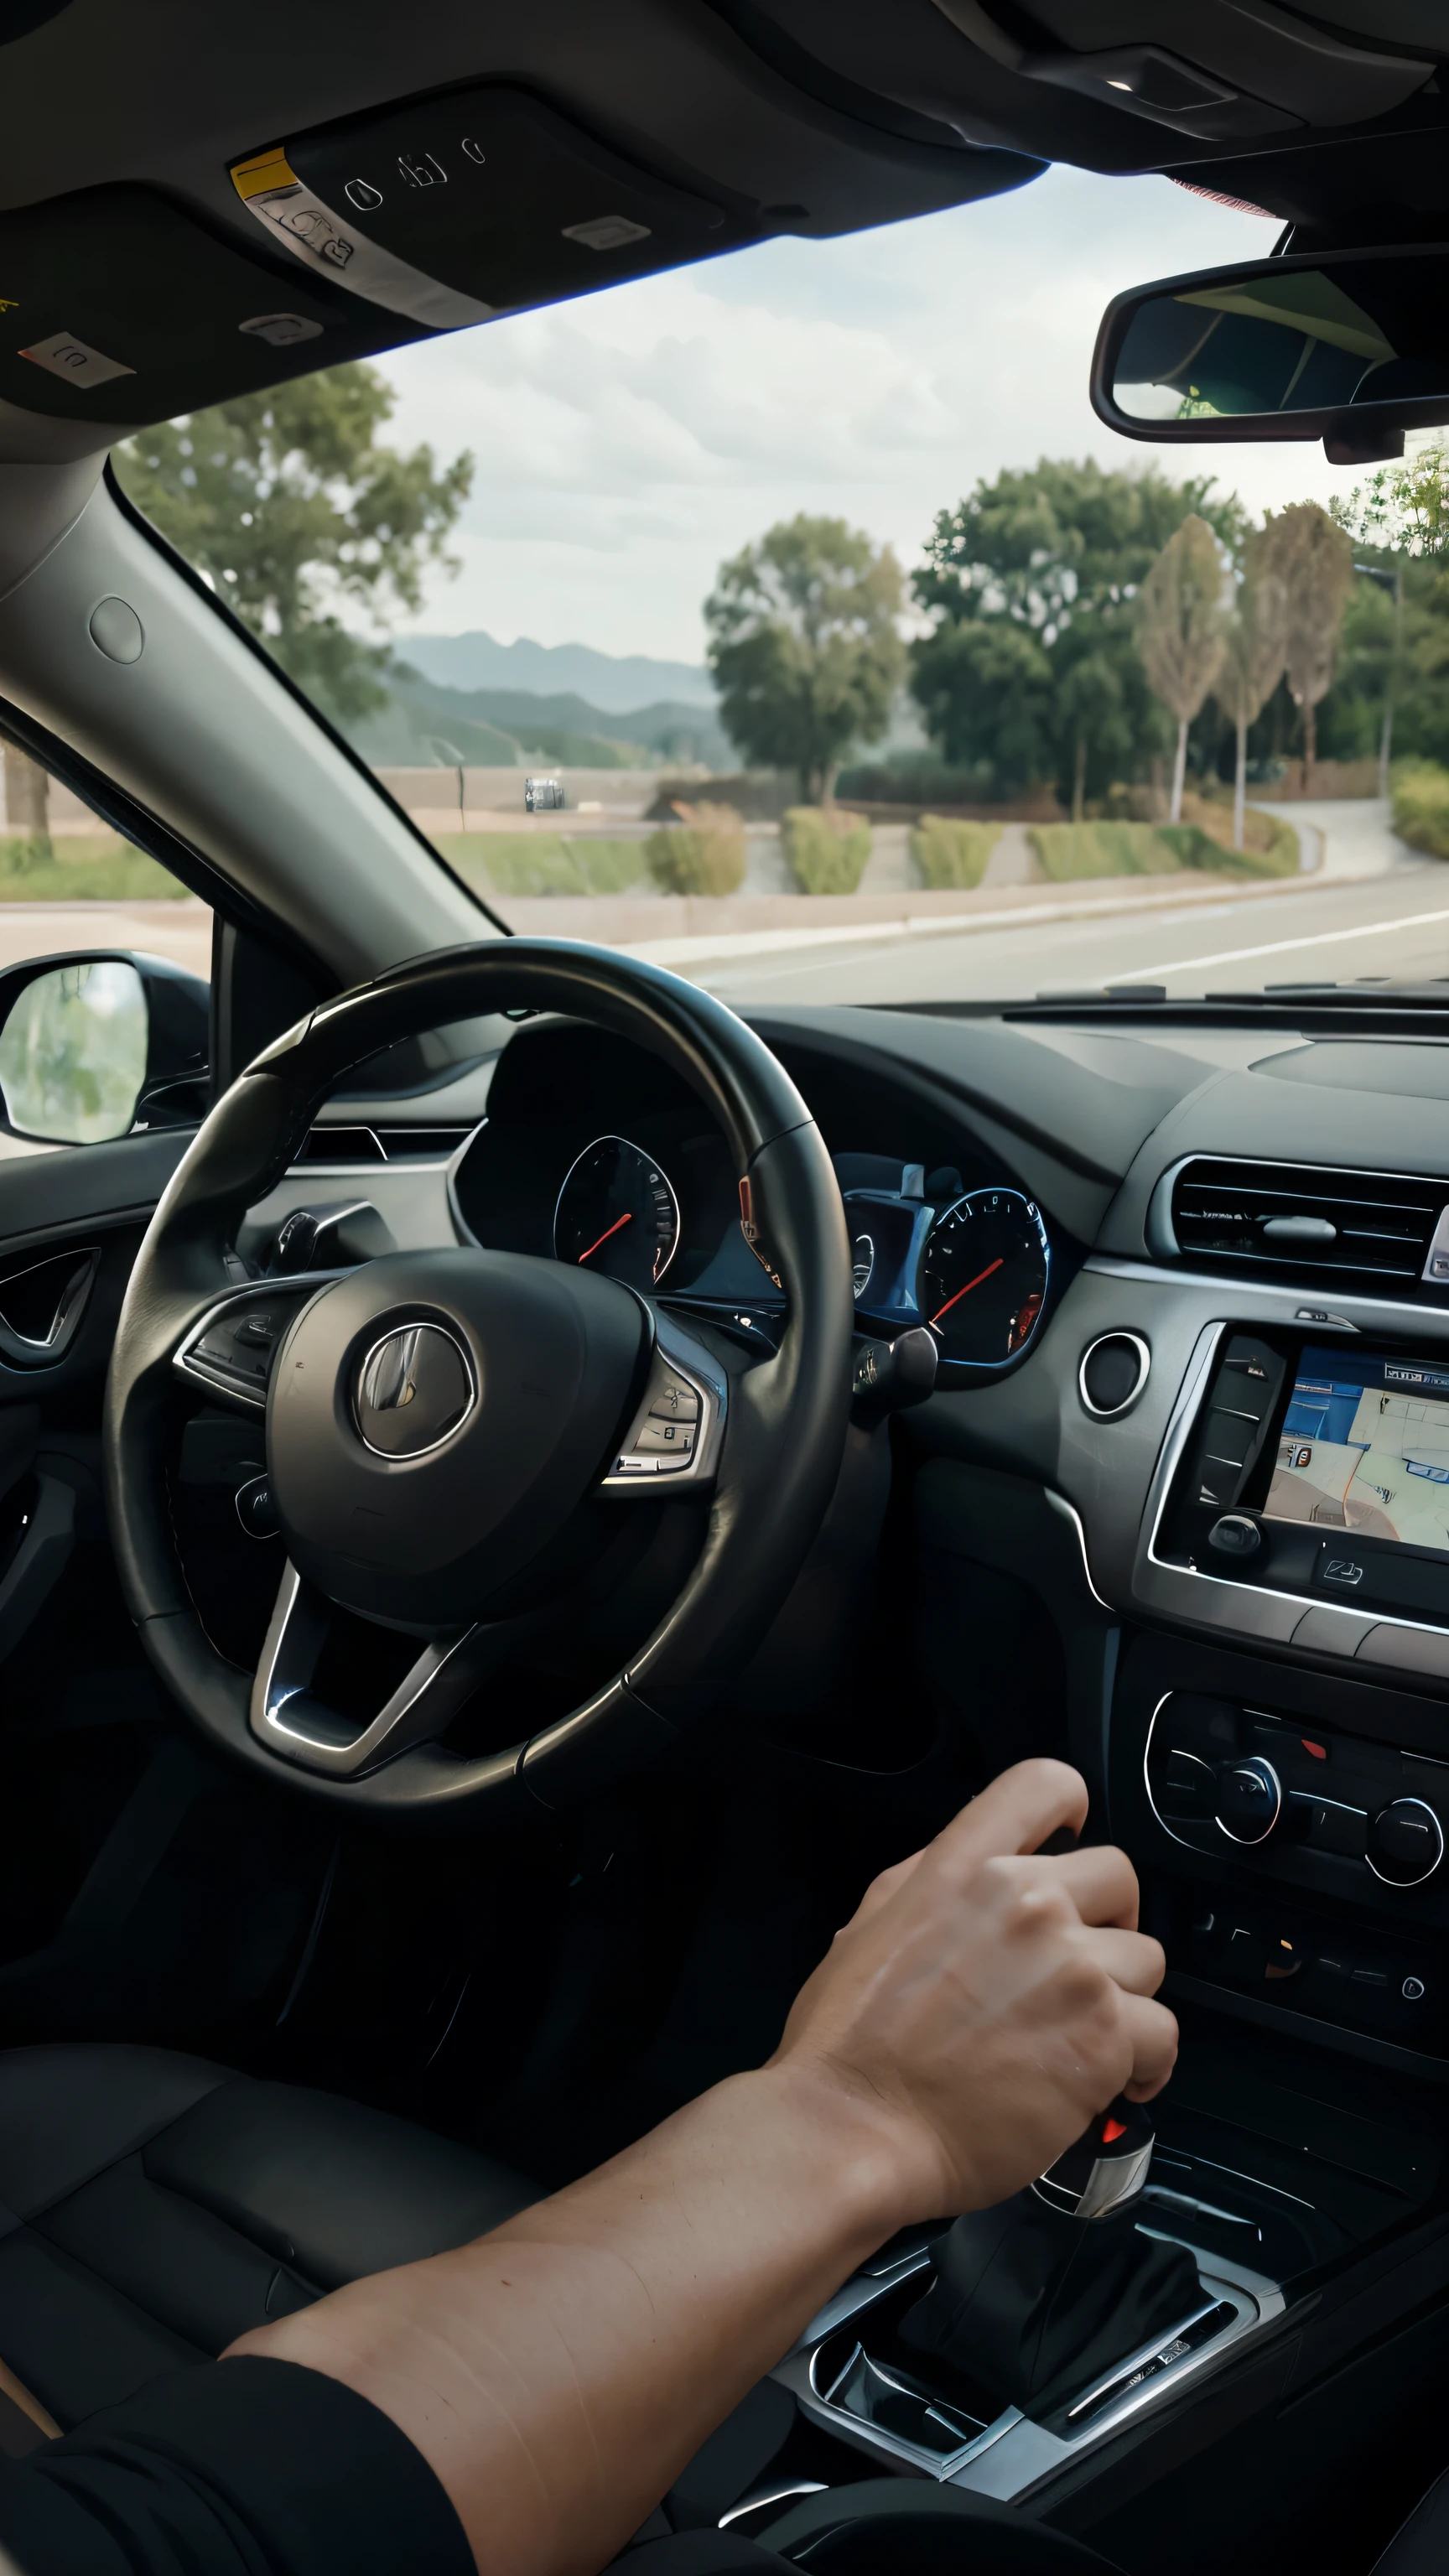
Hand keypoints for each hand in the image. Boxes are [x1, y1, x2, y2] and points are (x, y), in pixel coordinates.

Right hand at [771, 1758, 1175, 2224]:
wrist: (855, 2126)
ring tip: (1081, 2037)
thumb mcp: (872, 1922)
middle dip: (1104, 1923)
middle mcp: (1026, 1904)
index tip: (1071, 1849)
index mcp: (963, 1867)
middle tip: (1075, 1970)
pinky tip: (1113, 2080)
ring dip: (1122, 1998)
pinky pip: (1162, 2032)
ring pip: (1146, 1959)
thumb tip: (986, 1872)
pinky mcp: (1103, 2037)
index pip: (1046, 1783)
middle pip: (1118, 1877)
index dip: (1070, 1812)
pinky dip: (1144, 2062)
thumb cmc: (850, 2044)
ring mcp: (1071, 1968)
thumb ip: (938, 1882)